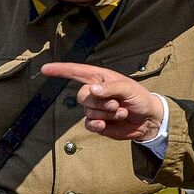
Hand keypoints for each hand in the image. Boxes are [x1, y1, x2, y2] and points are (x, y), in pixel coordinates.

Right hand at [41, 62, 162, 140]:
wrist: (148, 120)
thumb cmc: (140, 98)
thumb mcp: (128, 88)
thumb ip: (110, 88)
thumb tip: (92, 90)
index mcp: (100, 78)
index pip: (76, 72)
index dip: (60, 70)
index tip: (45, 69)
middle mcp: (94, 92)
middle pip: (82, 96)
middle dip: (101, 102)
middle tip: (117, 104)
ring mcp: (94, 108)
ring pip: (88, 111)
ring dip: (106, 113)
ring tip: (121, 111)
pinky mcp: (97, 123)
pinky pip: (89, 124)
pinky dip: (98, 124)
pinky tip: (107, 124)